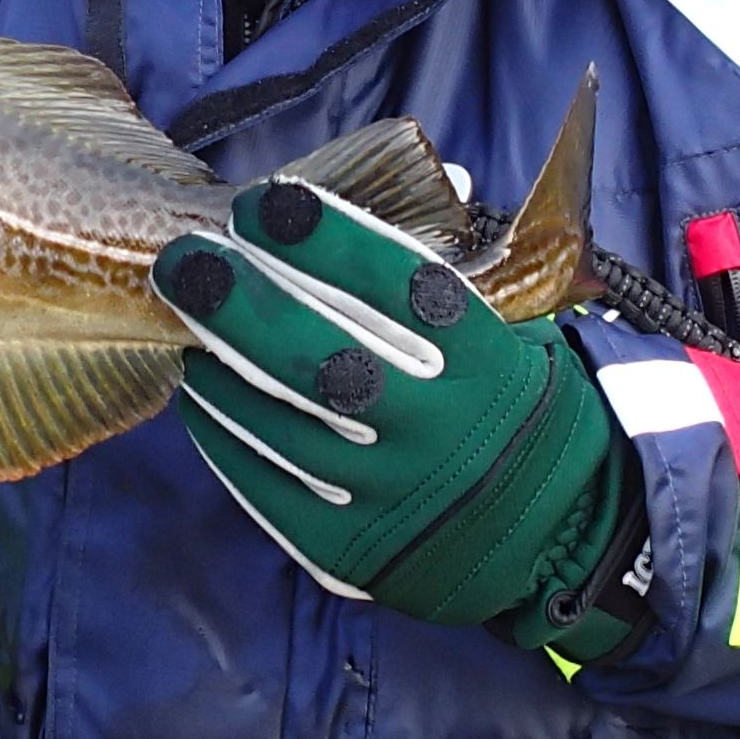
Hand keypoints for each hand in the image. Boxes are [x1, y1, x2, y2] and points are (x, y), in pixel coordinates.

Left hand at [158, 174, 648, 658]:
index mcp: (485, 363)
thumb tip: (400, 190)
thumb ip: (441, 279)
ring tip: (186, 323)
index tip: (264, 204)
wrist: (553, 536)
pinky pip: (268, 486)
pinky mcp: (352, 548)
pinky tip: (203, 395)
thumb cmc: (507, 409)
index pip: (399, 287)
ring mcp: (393, 494)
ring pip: (284, 425)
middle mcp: (439, 429)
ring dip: (221, 368)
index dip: (324, 241)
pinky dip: (224, 435)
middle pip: (323, 361)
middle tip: (186, 259)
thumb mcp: (508, 340)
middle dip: (242, 303)